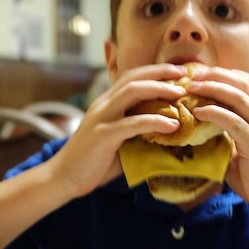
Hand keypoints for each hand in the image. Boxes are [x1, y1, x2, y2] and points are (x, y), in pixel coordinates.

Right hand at [51, 64, 187, 198]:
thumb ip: (137, 132)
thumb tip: (169, 132)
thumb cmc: (95, 162)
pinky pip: (131, 123)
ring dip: (159, 90)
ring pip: (132, 92)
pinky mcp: (102, 135)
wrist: (64, 177)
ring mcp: (101, 118)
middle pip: (134, 77)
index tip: (178, 73)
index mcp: (106, 103)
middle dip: (161, 73)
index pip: (131, 77)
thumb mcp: (119, 141)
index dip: (155, 71)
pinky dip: (154, 121)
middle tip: (184, 75)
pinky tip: (172, 126)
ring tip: (181, 94)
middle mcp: (103, 104)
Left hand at [187, 65, 248, 215]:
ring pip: (238, 96)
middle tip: (191, 75)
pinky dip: (214, 112)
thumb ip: (228, 135)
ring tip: (191, 87)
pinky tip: (198, 112)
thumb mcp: (242, 150)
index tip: (201, 74)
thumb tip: (202, 129)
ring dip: (212, 88)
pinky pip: (233, 121)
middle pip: (242, 82)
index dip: (225, 74)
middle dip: (215, 75)